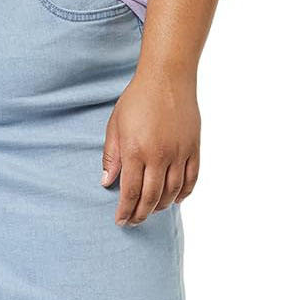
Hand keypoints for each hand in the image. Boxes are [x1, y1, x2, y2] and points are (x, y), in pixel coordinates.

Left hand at [101, 70, 199, 226]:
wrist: (167, 78)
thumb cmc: (136, 100)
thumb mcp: (115, 126)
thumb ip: (111, 157)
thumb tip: (106, 182)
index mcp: (135, 151)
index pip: (129, 192)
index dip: (125, 211)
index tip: (120, 221)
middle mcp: (158, 156)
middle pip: (151, 197)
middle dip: (141, 214)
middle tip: (134, 222)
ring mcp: (179, 152)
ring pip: (173, 192)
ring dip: (162, 206)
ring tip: (152, 211)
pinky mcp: (193, 147)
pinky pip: (191, 178)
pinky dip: (184, 193)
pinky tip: (176, 199)